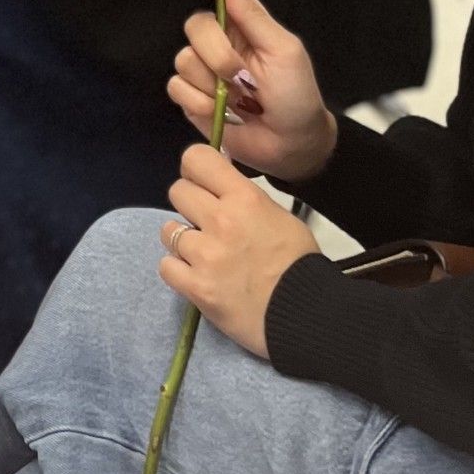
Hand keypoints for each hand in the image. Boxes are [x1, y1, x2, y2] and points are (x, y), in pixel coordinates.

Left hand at [161, 144, 319, 354]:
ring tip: (204, 254)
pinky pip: (166, 266)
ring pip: (168, 231)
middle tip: (204, 222)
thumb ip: (246, 198)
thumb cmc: (299, 264)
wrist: (306, 315)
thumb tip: (220, 182)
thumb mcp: (280, 216)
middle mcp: (221, 220)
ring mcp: (205, 255)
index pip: (196, 159)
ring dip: (182, 241)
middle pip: (177, 191)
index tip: (202, 183)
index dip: (195, 170)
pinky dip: (179, 271)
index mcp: (245, 198)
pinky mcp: (195, 287)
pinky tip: (197, 276)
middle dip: (189, 204)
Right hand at [170, 0, 337, 184]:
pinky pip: (176, 87)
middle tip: (244, 77)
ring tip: (239, 100)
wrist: (291, 147)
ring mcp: (203, 69)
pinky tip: (221, 113)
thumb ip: (251, 14)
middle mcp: (219, 39)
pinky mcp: (190, 97)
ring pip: (183, 59)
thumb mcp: (283, 50)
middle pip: (195, 25)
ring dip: (212, 85)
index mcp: (244, 21)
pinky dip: (199, 102)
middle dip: (218, 55)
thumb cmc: (296, 95)